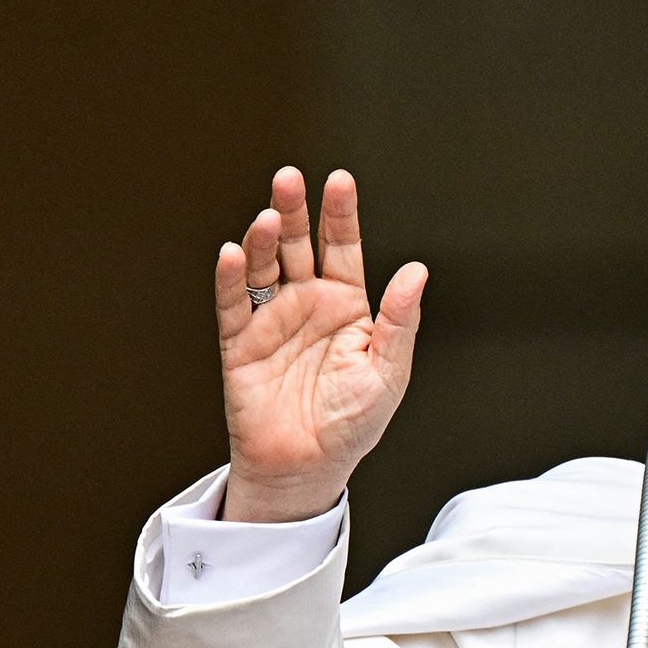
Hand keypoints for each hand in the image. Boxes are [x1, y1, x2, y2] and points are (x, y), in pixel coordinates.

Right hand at [215, 167, 426, 522]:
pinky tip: (233, 254)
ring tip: (266, 218)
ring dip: (261, 240)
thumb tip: (417, 270)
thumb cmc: (353, 423)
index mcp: (346, 305)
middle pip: (297, 245)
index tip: (339, 181)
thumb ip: (399, 320)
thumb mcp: (388, 371)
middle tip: (289, 178)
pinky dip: (231, 279)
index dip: (340, 215)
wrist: (308, 468)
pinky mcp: (240, 345)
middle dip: (292, 211)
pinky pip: (234, 306)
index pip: (342, 247)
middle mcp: (307, 304)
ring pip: (263, 267)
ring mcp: (272, 321)